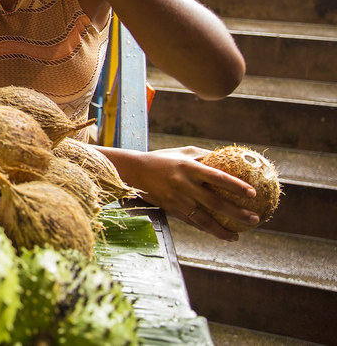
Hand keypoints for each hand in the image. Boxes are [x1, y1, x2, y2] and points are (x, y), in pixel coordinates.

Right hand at [128, 146, 259, 240]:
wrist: (135, 171)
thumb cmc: (163, 159)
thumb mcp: (184, 152)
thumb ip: (206, 156)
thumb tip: (232, 160)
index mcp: (189, 167)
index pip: (218, 177)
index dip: (236, 185)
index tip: (253, 193)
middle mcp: (183, 184)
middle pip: (214, 202)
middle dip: (236, 212)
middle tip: (255, 218)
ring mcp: (176, 199)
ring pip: (203, 219)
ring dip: (221, 230)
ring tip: (236, 237)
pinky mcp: (170, 209)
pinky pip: (191, 222)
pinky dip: (206, 229)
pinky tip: (218, 233)